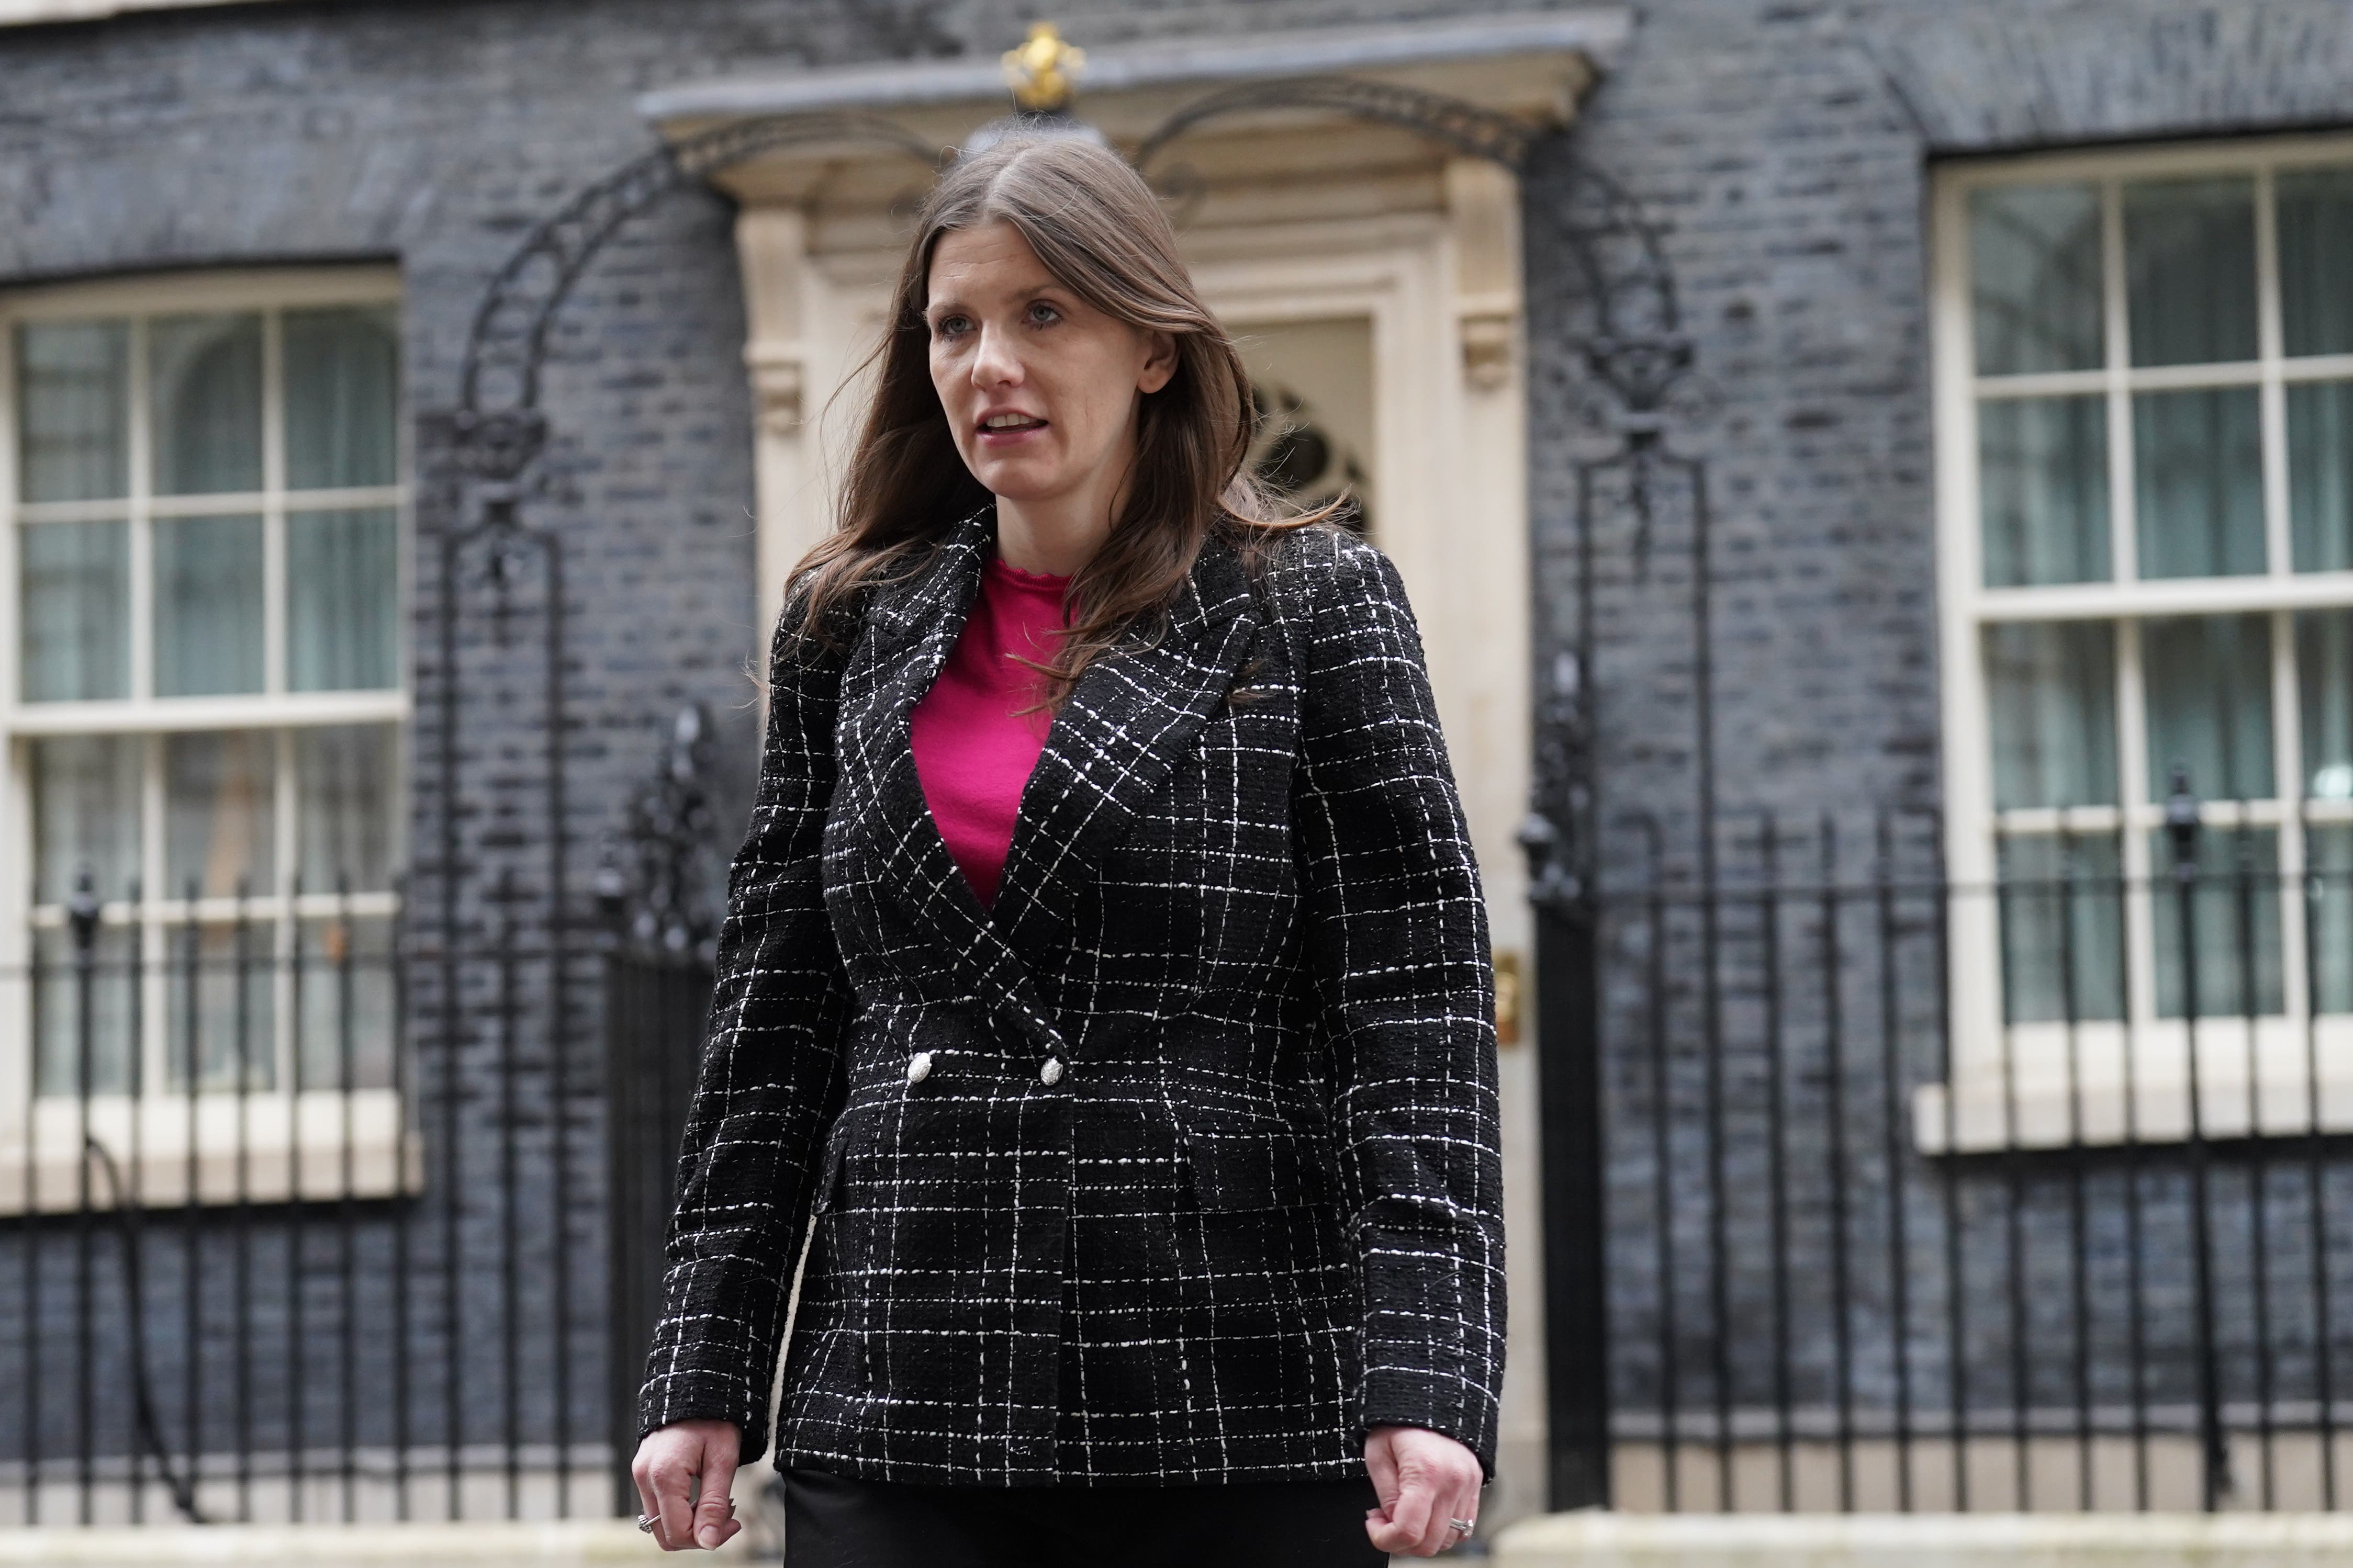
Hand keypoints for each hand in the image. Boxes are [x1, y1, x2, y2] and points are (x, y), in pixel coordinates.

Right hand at [631, 1419, 743, 1551]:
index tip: (733, 1523)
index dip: (707, 1538)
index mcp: (664, 1475)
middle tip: (728, 1515)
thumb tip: (708, 1542)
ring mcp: (640, 1474)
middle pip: (665, 1534)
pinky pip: (659, 1506)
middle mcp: (644, 1477)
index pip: (678, 1533)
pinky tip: (702, 1495)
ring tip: (718, 1502)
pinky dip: (681, 1509)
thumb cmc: (713, 1417)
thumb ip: (714, 1503)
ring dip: (690, 1522)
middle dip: (699, 1533)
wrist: (696, 1384)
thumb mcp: (723, 1459)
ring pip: (660, 1522)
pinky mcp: (643, 1471)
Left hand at [1363, 1424, 1482, 1556]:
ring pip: (1448, 1540)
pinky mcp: (1476, 1486)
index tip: (1372, 1523)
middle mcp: (1453, 1482)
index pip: (1409, 1531)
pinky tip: (1424, 1511)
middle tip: (1384, 1519)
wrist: (1430, 1394)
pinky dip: (1442, 1529)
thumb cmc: (1397, 1421)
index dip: (1384, 1538)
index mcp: (1426, 1472)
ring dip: (1422, 1537)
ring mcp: (1469, 1486)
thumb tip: (1392, 1524)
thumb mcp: (1377, 1454)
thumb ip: (1385, 1495)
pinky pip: (1463, 1527)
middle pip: (1430, 1543)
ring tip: (1404, 1513)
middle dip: (1401, 1541)